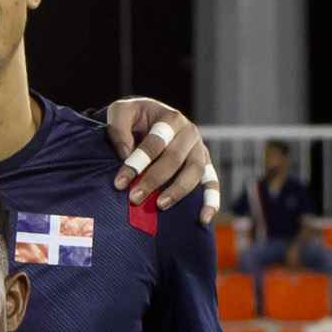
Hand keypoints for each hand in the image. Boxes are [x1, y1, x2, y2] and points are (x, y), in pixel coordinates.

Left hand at [104, 100, 220, 221]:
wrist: (149, 119)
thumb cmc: (133, 118)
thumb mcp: (120, 112)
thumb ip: (119, 128)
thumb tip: (125, 155)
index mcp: (170, 118)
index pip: (155, 142)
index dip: (137, 163)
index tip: (119, 182)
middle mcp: (189, 133)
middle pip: (175, 159)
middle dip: (154, 180)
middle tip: (134, 198)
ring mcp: (199, 150)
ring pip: (195, 172)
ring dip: (178, 191)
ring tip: (160, 205)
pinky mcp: (204, 165)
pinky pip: (212, 183)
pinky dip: (211, 201)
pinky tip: (203, 219)